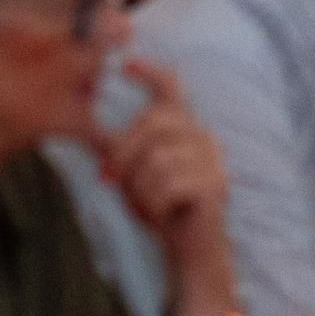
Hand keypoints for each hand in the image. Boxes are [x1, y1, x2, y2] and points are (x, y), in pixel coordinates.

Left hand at [99, 62, 231, 283]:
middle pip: (153, 122)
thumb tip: (99, 141)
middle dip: (123, 151)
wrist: (189, 251)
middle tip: (108, 178)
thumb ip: (125, 154)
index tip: (126, 65)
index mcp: (185, 127)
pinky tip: (160, 214)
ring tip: (145, 204)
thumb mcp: (137, 175)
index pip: (172, 88)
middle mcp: (203, 135)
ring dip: (139, 187)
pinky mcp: (215, 184)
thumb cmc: (162, 208)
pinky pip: (168, 184)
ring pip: (157, 158)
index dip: (150, 73)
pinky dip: (153, 203)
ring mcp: (213, 159)